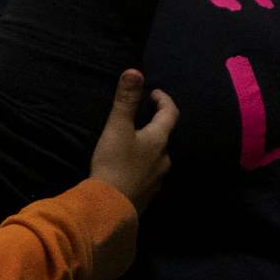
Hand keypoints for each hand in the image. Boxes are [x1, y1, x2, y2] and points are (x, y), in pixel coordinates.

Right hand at [88, 67, 180, 206]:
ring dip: (148, 148)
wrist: (110, 207)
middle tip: (140, 119)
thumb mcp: (117, 128)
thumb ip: (126, 101)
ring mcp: (158, 178)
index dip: (163, 100)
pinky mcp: (148, 194)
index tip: (154, 93)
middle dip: (154, 125)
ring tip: (132, 145)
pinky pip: (148, 175)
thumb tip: (135, 71)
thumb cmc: (114, 164)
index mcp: (159, 139)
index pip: (170, 113)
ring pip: (157, 157)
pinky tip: (128, 170)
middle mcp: (164, 158)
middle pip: (164, 136)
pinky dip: (141, 167)